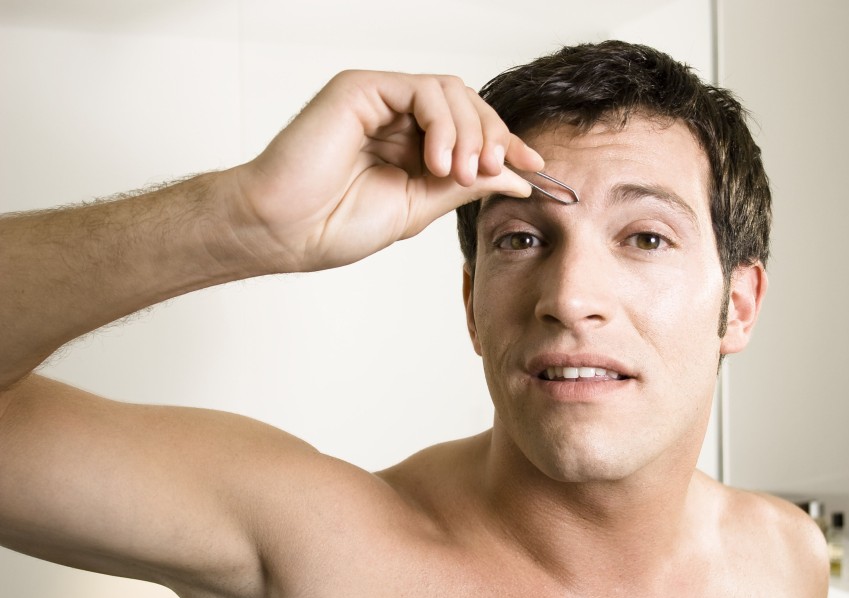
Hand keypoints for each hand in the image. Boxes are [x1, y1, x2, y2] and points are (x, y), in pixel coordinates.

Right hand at [229, 70, 542, 271]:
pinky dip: (442, 121)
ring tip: (460, 171)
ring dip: (468, 131)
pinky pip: (421, 89)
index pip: (471, 131)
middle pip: (468, 105)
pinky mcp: (361, 88)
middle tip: (493, 170)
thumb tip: (518, 178)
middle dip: (492, 136)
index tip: (535, 168)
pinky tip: (437, 159)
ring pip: (451, 92)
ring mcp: (379, 100)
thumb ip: (465, 186)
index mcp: (411, 146)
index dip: (506, 145)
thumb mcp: (420, 207)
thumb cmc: (335, 224)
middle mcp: (398, 118)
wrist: (287, 231)